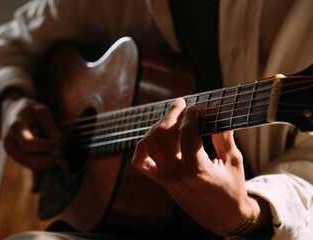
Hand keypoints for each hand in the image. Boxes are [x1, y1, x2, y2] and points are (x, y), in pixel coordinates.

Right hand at [0, 91, 66, 170]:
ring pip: (30, 165)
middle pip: (28, 159)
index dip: (46, 146)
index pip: (28, 143)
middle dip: (48, 159)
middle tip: (63, 155)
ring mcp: (11, 151)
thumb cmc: (28, 110)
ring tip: (60, 155)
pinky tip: (53, 156)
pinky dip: (43, 163)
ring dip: (47, 163)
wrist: (10, 112)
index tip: (59, 143)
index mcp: (16, 127)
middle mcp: (10, 142)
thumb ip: (50, 124)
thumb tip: (61, 140)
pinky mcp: (15, 157)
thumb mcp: (41, 110)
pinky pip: (30, 165)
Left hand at [132, 98, 267, 235]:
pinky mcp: (161, 182)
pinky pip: (140, 162)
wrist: (224, 217)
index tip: (196, 107)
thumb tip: (215, 112)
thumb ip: (223, 135)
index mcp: (196, 168)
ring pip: (149, 144)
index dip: (191, 114)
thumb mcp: (233, 160)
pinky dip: (142, 147)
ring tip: (170, 118)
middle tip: (181, 104)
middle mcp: (176, 173)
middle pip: (164, 133)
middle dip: (172, 114)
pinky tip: (152, 137)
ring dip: (157, 126)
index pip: (186, 131)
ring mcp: (165, 178)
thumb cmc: (232, 189)